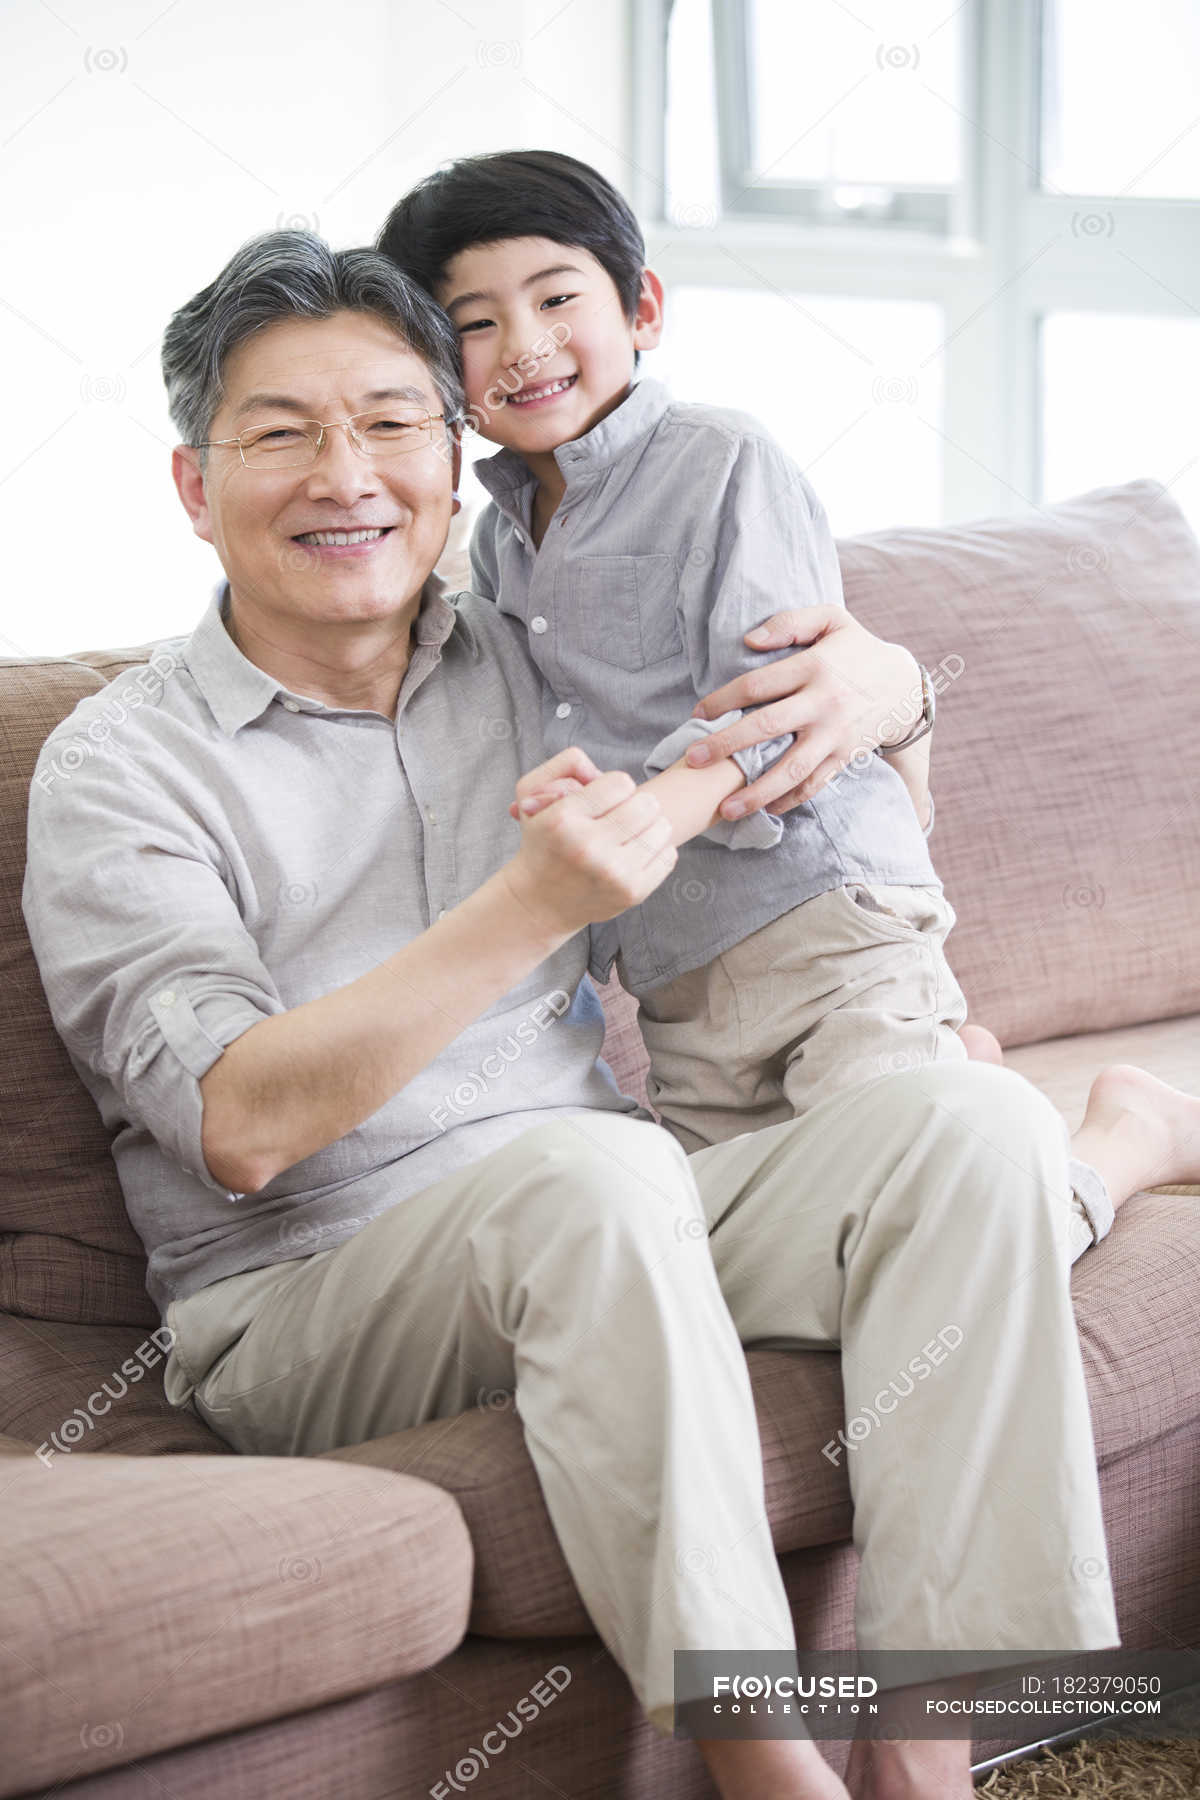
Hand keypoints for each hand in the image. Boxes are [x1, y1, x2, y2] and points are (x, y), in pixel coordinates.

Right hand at [503, 748, 676, 937]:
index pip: (621, 782)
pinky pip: (669, 855)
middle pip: (647, 803)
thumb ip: (566, 765)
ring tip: (627, 836)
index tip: (602, 801)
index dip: (614, 788)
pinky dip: (656, 851)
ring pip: (663, 827)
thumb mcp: (533, 795)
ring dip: (649, 827)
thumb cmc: (543, 843)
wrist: (541, 902)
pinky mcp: (633, 892)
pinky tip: (633, 856)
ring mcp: (614, 873)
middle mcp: (588, 846)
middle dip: (636, 805)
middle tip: (619, 817)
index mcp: (563, 819)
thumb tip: (597, 770)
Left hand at [686, 605, 923, 817]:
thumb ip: (790, 622)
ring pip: (791, 768)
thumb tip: (749, 640)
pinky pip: (814, 784)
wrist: (905, 684)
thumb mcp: (831, 619)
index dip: (722, 700)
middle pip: (767, 728)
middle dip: (727, 746)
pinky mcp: (845, 756)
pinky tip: (764, 810)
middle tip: (693, 760)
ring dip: (756, 792)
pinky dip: (789, 801)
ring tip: (725, 809)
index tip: (697, 713)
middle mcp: (823, 703)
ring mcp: (835, 734)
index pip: (757, 685)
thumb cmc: (856, 649)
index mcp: (814, 667)